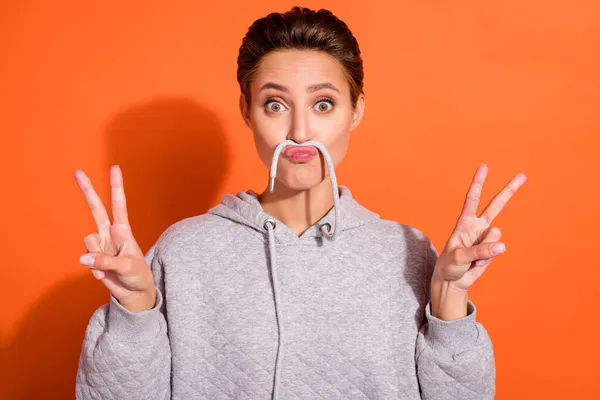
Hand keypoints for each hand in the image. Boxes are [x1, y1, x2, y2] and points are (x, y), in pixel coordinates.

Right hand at [75, 165, 155, 311]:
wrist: (133, 292)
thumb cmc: (138, 275)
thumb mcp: (127, 267)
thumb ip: (106, 262)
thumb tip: (84, 258)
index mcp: (123, 230)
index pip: (118, 204)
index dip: (116, 186)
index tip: (114, 168)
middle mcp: (110, 233)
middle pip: (96, 208)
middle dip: (87, 190)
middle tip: (78, 171)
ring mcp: (100, 244)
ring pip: (87, 241)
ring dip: (96, 256)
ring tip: (110, 269)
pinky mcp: (93, 257)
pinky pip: (85, 258)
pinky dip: (94, 269)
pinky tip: (104, 276)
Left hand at [431, 164, 526, 318]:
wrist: (453, 280)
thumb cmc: (449, 265)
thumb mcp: (459, 258)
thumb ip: (479, 251)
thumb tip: (501, 246)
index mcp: (464, 222)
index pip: (472, 199)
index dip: (478, 182)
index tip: (484, 166)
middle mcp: (478, 227)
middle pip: (496, 205)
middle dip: (509, 190)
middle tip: (523, 175)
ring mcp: (486, 238)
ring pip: (496, 235)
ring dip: (485, 249)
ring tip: (472, 257)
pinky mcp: (493, 250)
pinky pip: (496, 252)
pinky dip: (487, 259)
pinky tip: (478, 263)